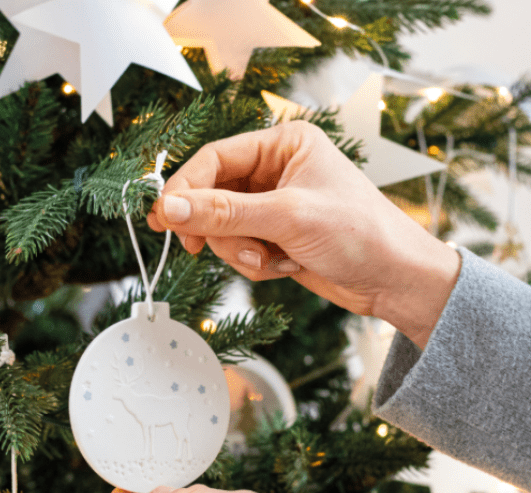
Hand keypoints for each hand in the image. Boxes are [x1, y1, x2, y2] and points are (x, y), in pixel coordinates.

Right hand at [147, 121, 459, 349]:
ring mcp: (275, 206)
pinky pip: (240, 248)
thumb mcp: (288, 218)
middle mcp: (276, 171)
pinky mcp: (275, 237)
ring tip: (270, 261)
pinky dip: (255, 263)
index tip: (165, 217)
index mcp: (284, 145)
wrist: (394, 280)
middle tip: (200, 247)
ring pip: (224, 227)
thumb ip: (225, 212)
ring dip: (240, 251)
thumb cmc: (361, 234)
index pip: (216, 158)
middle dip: (217, 227)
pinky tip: (286, 266)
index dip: (186, 188)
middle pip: (214, 195)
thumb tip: (171, 207)